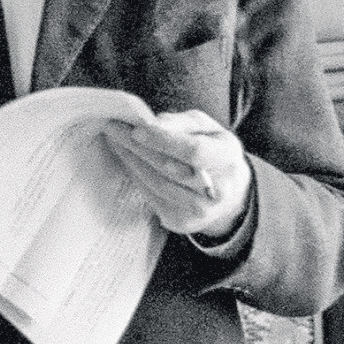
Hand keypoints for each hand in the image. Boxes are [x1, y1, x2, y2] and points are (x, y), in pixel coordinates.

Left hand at [101, 109, 251, 238]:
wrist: (231, 194)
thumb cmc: (214, 151)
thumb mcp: (208, 128)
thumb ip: (183, 122)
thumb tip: (154, 123)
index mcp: (227, 159)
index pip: (193, 151)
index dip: (163, 140)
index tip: (136, 129)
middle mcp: (217, 190)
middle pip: (169, 168)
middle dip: (137, 147)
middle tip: (113, 128)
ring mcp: (198, 210)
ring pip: (156, 184)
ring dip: (131, 162)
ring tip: (115, 142)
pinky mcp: (181, 222)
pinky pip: (151, 196)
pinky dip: (136, 177)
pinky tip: (126, 162)